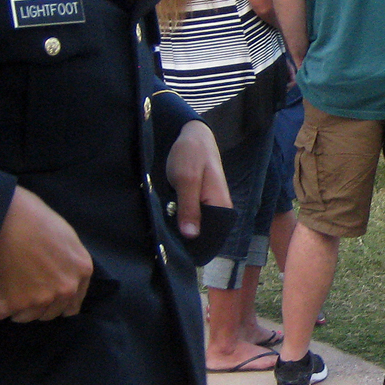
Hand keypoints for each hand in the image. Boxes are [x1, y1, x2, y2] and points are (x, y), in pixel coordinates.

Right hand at [0, 186, 91, 322]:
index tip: (47, 301)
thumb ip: (68, 260)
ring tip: (8, 298)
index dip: (59, 303)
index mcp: (82, 270)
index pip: (73, 303)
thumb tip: (62, 272)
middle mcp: (66, 288)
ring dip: (19, 311)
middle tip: (25, 296)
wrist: (5, 217)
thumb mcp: (65, 235)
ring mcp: (42, 297)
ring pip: (29, 317)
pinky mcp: (17, 303)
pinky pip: (4, 315)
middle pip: (52, 313)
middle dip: (39, 306)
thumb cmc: (33, 218)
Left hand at [166, 119, 231, 238]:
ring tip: (163, 232)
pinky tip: (168, 221)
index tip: (174, 248)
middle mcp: (219, 208)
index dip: (195, 244)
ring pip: (197, 225)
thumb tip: (191, 236)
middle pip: (205, 232)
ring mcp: (209, 204)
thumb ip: (189, 208)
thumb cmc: (191, 155)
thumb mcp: (186, 181)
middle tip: (164, 239)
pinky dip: (180, 219)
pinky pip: (192, 216)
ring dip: (181, 228)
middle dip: (186, 237)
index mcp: (221, 205)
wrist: (192, 135)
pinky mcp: (200, 200)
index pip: (213, 236)